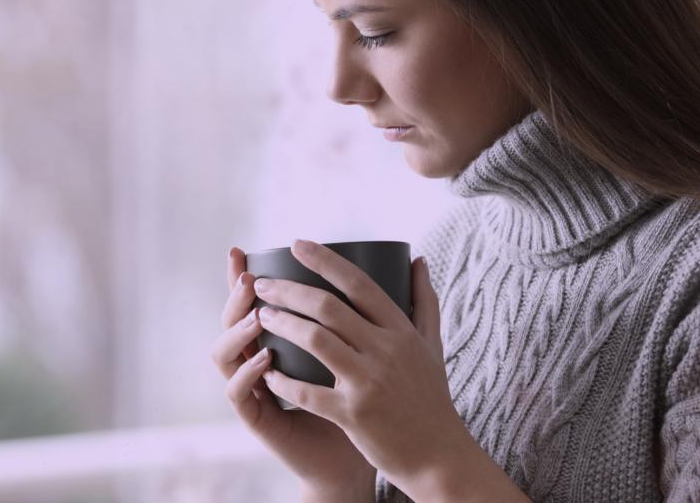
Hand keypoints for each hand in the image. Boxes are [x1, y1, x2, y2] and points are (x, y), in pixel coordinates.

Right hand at [210, 246, 376, 496]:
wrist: (348, 461)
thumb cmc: (361, 407)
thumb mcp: (367, 354)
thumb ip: (383, 309)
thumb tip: (415, 259)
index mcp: (279, 341)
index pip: (253, 302)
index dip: (241, 277)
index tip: (244, 250)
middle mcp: (258, 359)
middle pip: (233, 318)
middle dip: (237, 294)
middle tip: (253, 278)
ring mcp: (253, 388)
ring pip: (224, 351)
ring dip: (238, 331)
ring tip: (259, 315)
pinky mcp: (256, 417)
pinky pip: (239, 392)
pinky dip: (249, 374)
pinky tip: (266, 360)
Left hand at [252, 238, 466, 487]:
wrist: (438, 456)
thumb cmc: (431, 397)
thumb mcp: (432, 345)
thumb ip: (424, 300)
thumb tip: (417, 258)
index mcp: (401, 330)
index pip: (359, 284)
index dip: (325, 260)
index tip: (297, 244)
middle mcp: (386, 351)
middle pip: (328, 307)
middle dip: (289, 290)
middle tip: (262, 283)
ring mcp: (369, 382)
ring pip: (315, 340)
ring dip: (281, 324)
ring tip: (260, 315)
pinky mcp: (353, 415)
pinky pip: (308, 392)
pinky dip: (283, 380)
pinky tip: (266, 370)